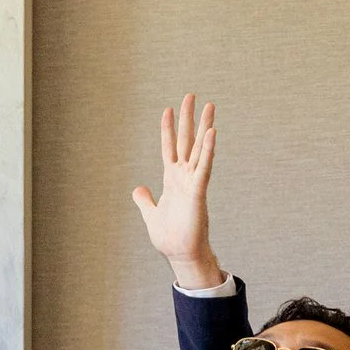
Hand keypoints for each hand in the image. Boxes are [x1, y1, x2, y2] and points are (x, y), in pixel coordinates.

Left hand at [131, 94, 222, 288]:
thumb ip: (145, 200)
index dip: (168, 129)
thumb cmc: (170, 236)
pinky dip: (208, 150)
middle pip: (186, 141)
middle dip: (188, 119)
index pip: (169, 148)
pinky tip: (211, 133)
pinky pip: (204, 167)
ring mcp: (192, 182)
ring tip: (210, 105)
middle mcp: (184, 176)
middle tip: (191, 95)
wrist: (181, 254)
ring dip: (204, 127)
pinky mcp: (198, 191)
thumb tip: (138, 188)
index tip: (168, 109)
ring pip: (200, 149)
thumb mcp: (151, 214)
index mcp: (172, 180)